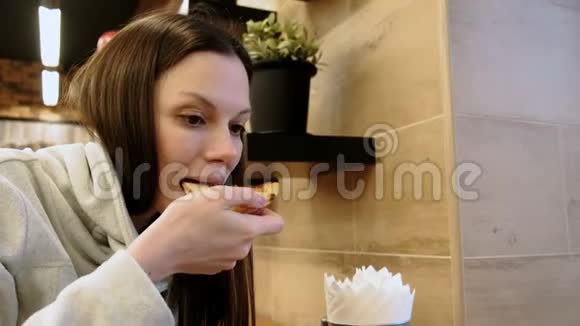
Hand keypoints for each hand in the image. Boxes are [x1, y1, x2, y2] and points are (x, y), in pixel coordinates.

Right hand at [127, 186, 283, 280]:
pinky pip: (223, 250)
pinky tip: (198, 235)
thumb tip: (262, 200)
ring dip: (227, 229)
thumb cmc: (186, 220)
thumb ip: (245, 196)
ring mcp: (228, 261)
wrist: (161, 249)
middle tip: (218, 208)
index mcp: (247, 230)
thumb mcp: (217, 195)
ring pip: (237, 240)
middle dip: (241, 217)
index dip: (268, 211)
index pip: (277, 224)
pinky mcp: (214, 267)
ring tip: (205, 221)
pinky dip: (215, 241)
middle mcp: (242, 249)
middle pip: (253, 230)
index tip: (252, 205)